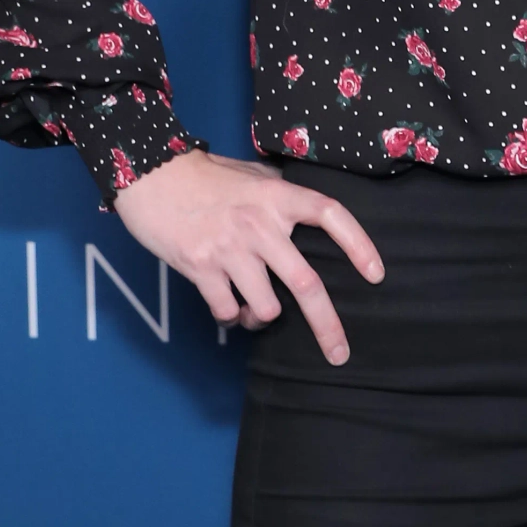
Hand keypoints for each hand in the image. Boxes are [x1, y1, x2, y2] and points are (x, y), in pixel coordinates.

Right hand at [113, 148, 382, 362]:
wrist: (150, 175)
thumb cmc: (204, 175)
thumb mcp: (252, 174)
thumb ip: (281, 193)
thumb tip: (306, 214)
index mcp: (278, 196)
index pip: (331, 215)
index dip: (359, 245)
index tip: (376, 275)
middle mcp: (260, 224)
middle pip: (306, 284)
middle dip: (328, 326)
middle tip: (340, 353)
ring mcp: (230, 248)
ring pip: (266, 307)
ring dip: (264, 317)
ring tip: (255, 308)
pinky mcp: (201, 267)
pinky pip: (227, 312)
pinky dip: (231, 317)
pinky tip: (227, 305)